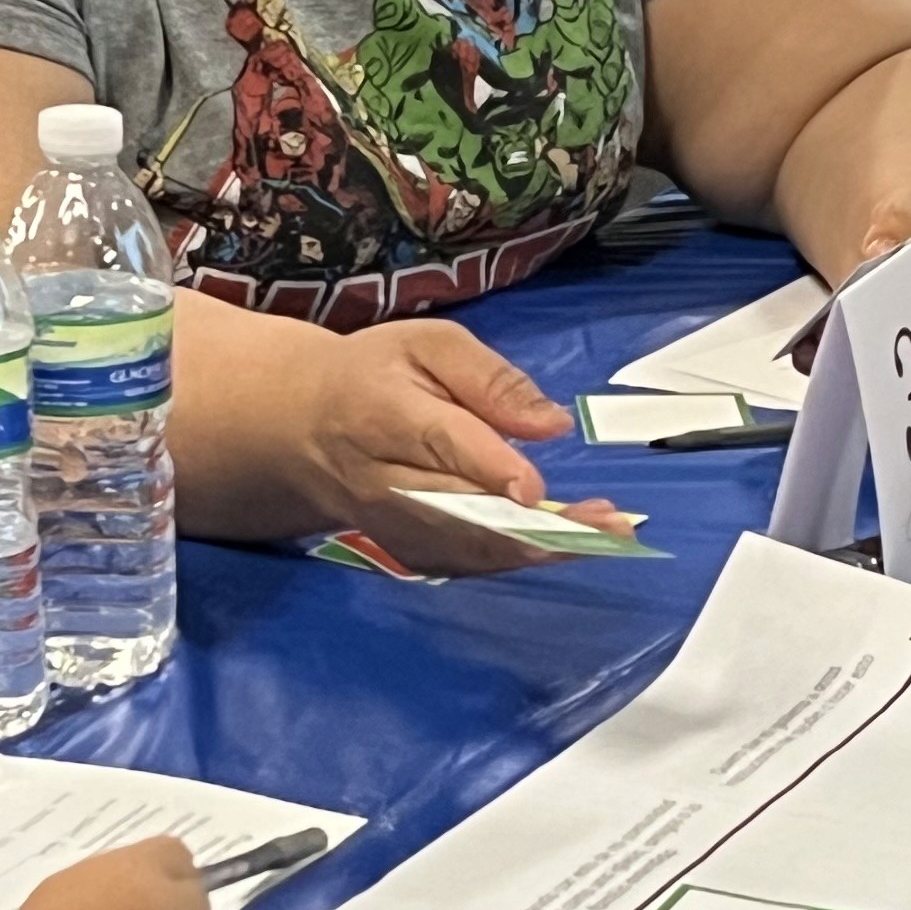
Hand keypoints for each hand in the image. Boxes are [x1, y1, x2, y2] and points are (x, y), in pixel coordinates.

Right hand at [294, 316, 626, 573]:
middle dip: (538, 522)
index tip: (535, 488)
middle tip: (609, 522)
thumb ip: (490, 379)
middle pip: (461, 510)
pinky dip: (518, 558)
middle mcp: (382, 481)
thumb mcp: (428, 346)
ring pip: (467, 548)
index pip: (439, 445)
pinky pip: (466, 564)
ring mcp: (389, 526)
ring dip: (540, 548)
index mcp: (381, 413)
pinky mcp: (403, 551)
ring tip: (604, 533)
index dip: (488, 470)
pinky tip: (565, 542)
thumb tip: (552, 424)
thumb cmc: (375, 374)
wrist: (302, 427)